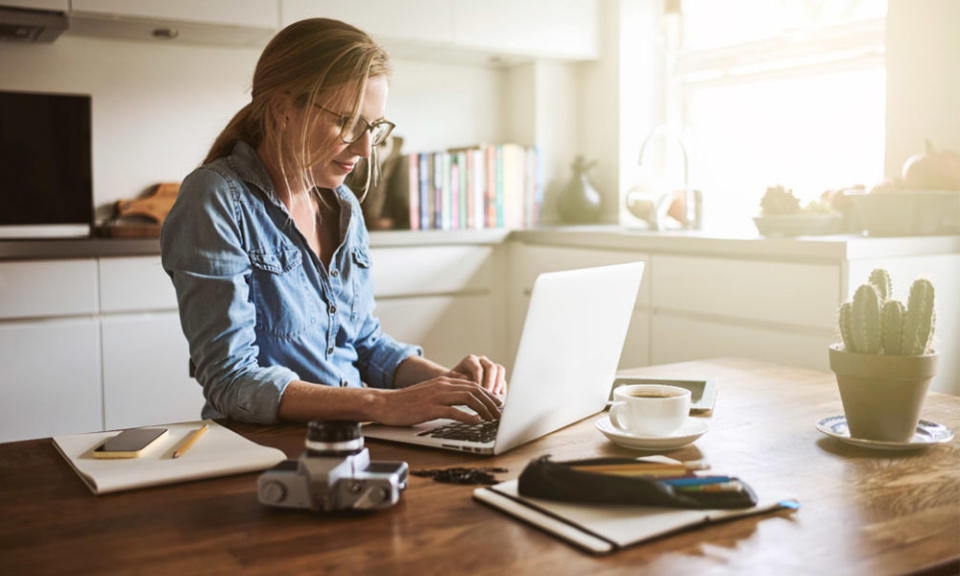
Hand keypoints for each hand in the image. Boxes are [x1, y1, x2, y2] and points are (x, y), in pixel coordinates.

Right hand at [372, 376, 502, 426]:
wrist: (385, 403)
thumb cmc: (406, 402)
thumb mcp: (430, 394)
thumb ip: (446, 395)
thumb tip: (464, 402)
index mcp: (444, 382)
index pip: (473, 385)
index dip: (488, 394)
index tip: (498, 404)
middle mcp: (443, 386)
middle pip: (474, 390)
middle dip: (490, 402)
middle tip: (500, 413)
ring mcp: (436, 396)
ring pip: (468, 398)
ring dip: (483, 409)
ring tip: (493, 419)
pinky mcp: (430, 408)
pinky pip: (453, 411)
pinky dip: (467, 416)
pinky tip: (475, 422)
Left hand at [447, 354, 506, 395]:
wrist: (454, 383)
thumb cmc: (451, 382)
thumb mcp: (451, 380)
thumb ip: (460, 379)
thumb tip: (472, 382)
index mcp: (470, 360)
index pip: (478, 368)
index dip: (479, 379)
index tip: (479, 390)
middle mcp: (481, 361)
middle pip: (491, 367)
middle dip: (491, 381)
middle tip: (490, 392)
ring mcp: (489, 366)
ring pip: (499, 369)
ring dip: (499, 382)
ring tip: (496, 394)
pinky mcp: (495, 374)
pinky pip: (502, 377)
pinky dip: (502, 385)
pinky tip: (501, 394)